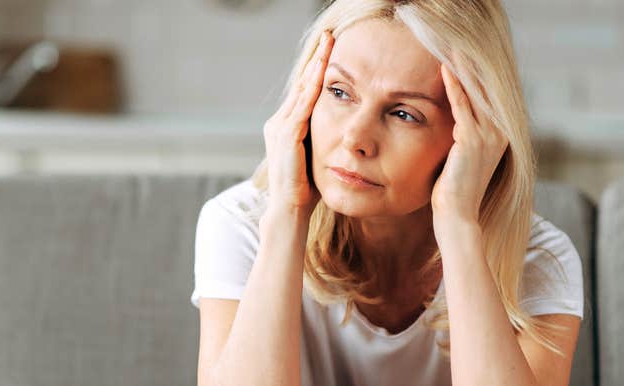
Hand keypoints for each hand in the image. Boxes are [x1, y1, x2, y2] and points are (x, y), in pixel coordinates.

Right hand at [262, 30, 334, 215]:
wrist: (290, 210)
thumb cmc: (307, 190)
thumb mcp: (317, 157)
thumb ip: (324, 140)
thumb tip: (345, 132)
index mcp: (285, 126)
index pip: (304, 91)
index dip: (317, 69)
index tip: (331, 49)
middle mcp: (278, 122)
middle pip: (302, 83)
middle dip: (317, 59)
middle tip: (329, 36)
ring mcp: (280, 127)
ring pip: (302, 89)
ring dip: (316, 65)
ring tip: (328, 44)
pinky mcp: (286, 135)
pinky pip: (303, 105)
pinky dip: (313, 86)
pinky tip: (324, 70)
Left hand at [431, 62, 508, 223]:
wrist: (457, 216)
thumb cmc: (455, 191)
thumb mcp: (463, 159)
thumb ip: (465, 138)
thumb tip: (456, 125)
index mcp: (500, 136)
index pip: (487, 97)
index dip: (475, 75)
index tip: (461, 56)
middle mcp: (500, 133)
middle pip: (484, 89)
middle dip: (470, 65)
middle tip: (456, 43)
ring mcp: (489, 136)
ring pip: (474, 92)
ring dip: (462, 68)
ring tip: (451, 47)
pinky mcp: (472, 139)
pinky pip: (462, 105)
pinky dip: (453, 85)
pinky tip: (445, 67)